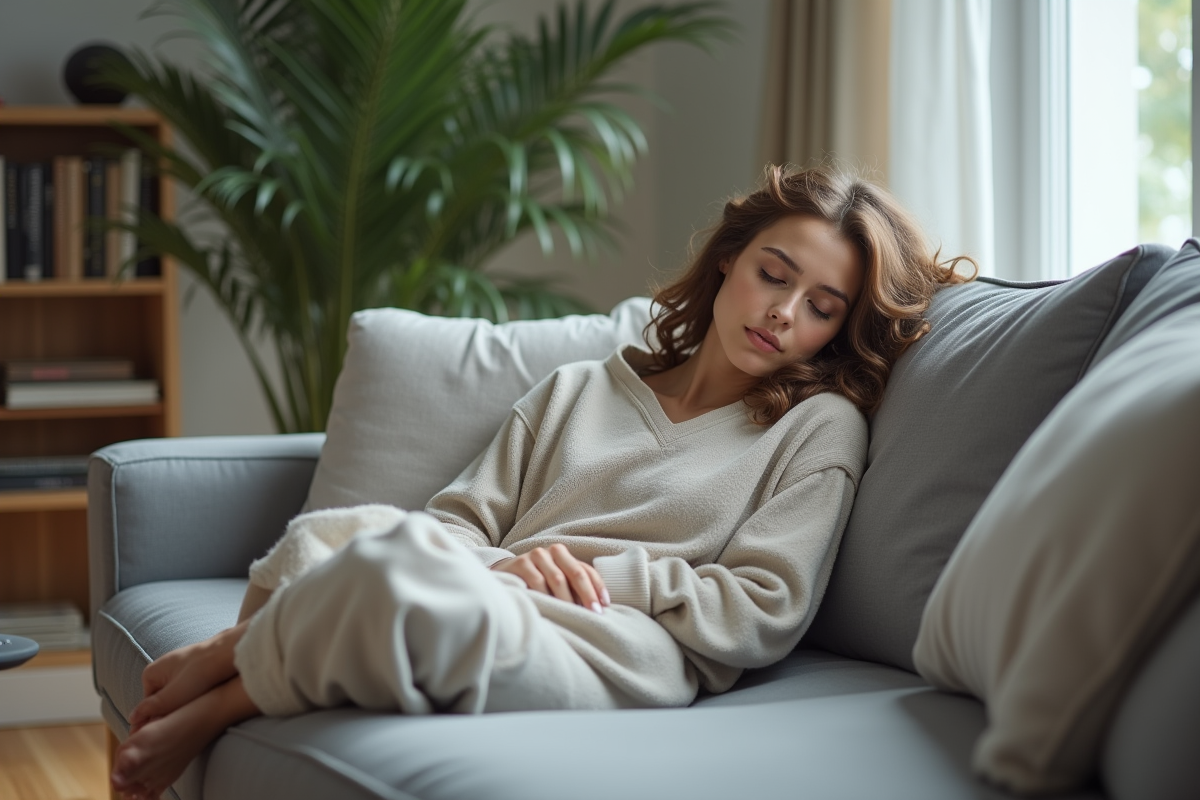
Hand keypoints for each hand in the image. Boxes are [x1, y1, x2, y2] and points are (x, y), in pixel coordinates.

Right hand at [491, 544, 609, 612]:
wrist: (502, 574)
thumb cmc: (535, 581)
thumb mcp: (555, 580)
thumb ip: (572, 587)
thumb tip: (597, 607)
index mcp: (565, 555)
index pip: (586, 570)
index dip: (597, 587)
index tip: (604, 606)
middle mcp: (552, 551)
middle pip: (576, 573)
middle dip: (587, 594)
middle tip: (593, 613)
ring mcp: (536, 555)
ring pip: (558, 578)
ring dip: (568, 599)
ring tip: (574, 615)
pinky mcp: (521, 563)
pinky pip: (537, 582)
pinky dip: (546, 596)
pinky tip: (552, 608)